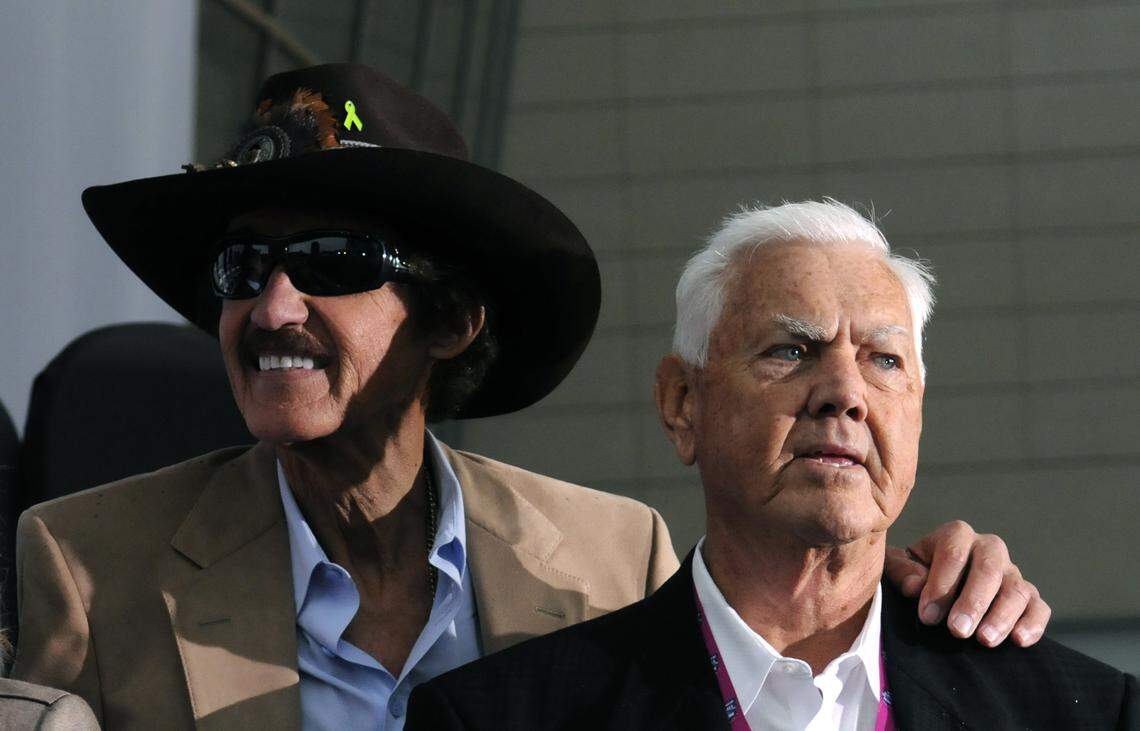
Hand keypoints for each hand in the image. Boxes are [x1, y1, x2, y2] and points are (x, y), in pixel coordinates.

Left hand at [884, 520, 1050, 646]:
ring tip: (984, 640)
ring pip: (1016, 589)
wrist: (938, 587)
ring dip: (1002, 616)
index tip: (927, 616)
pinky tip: (1019, 641)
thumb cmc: (915, 574)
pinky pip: (1039, 607)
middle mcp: (988, 548)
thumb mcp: (900, 567)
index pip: (953, 553)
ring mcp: (1011, 572)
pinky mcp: (1028, 597)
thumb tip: (915, 586)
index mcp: (956, 535)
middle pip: (989, 569)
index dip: (941, 585)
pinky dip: (1033, 623)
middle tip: (958, 631)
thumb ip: (902, 571)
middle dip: (973, 602)